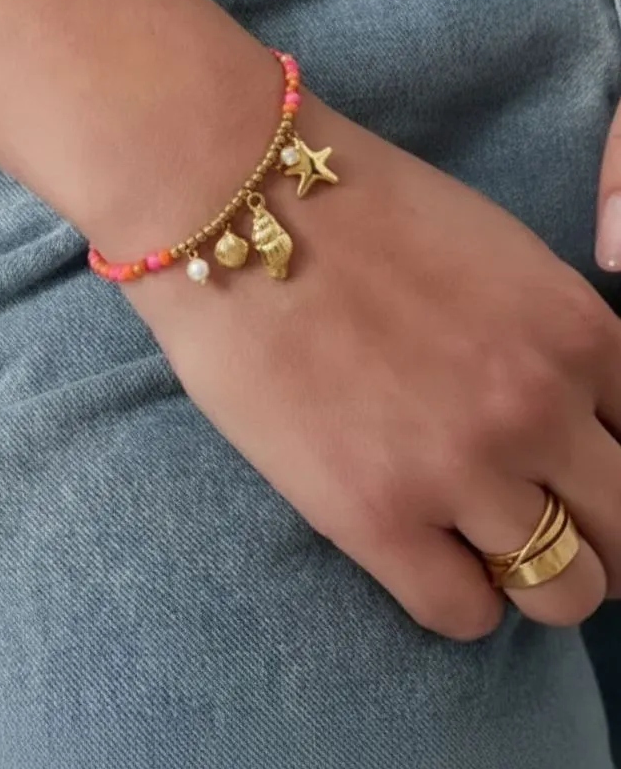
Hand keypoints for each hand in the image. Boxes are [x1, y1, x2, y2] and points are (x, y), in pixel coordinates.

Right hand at [112, 91, 620, 639]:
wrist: (233, 201)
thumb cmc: (356, 208)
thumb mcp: (498, 253)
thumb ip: (552, 337)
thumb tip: (575, 406)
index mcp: (576, 333)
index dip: (617, 469)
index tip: (584, 475)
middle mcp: (538, 408)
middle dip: (599, 538)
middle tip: (546, 520)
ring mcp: (461, 469)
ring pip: (565, 594)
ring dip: (533, 576)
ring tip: (481, 541)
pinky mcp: (375, 516)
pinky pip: (466, 616)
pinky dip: (460, 597)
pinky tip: (423, 550)